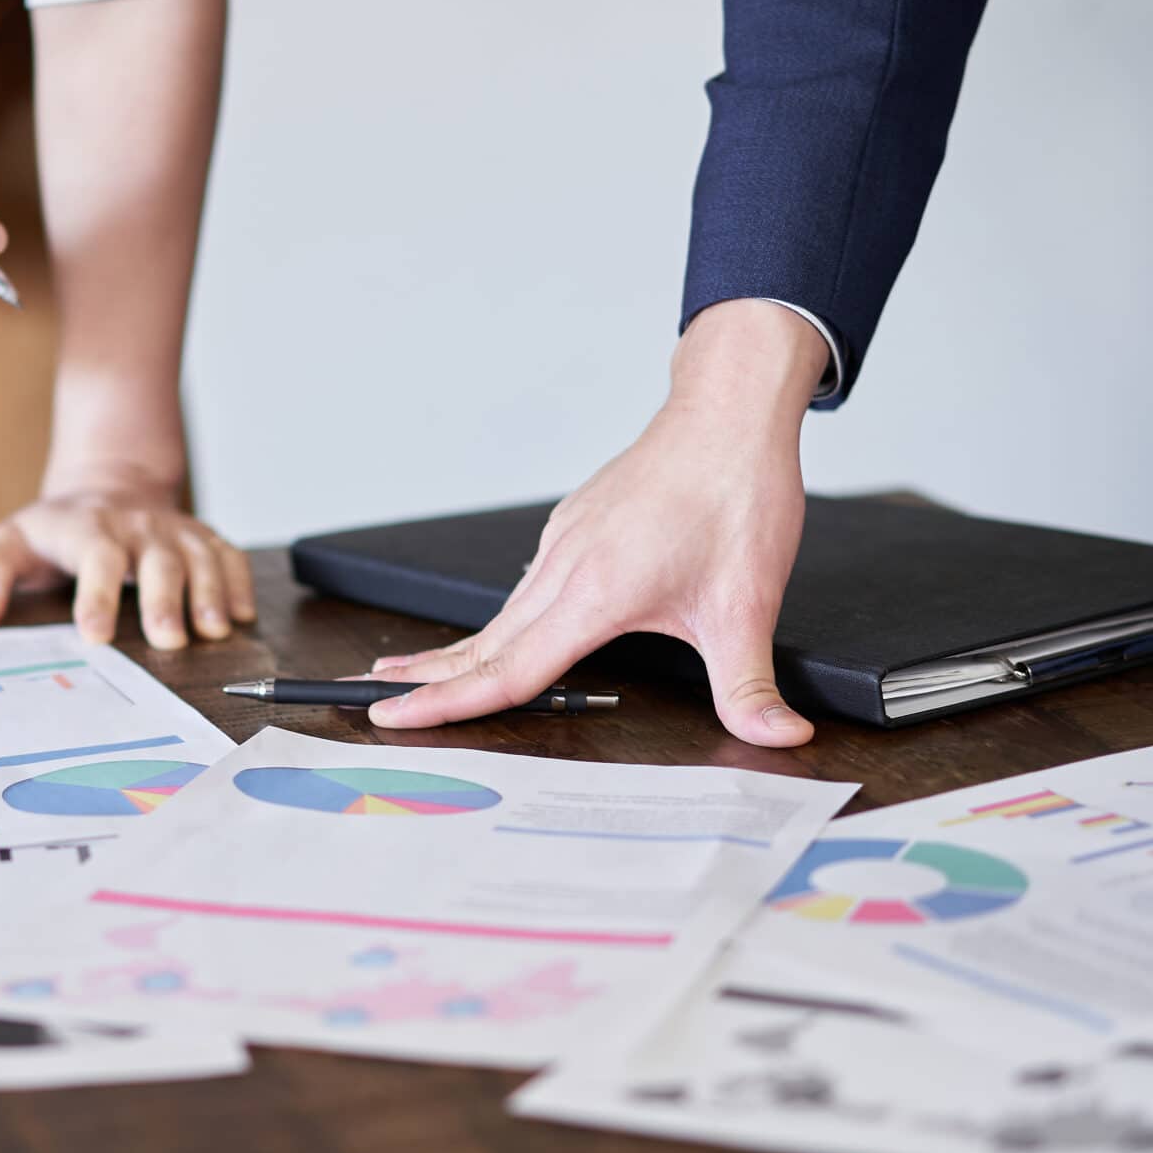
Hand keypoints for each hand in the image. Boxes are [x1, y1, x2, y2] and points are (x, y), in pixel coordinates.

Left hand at [0, 475, 256, 650]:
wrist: (107, 486)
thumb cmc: (55, 532)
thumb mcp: (10, 543)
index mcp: (87, 529)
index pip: (95, 558)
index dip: (96, 596)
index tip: (95, 636)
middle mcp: (137, 527)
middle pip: (158, 559)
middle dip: (165, 599)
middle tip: (169, 640)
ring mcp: (175, 531)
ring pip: (200, 557)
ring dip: (211, 593)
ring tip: (215, 631)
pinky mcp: (203, 539)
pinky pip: (228, 555)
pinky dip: (240, 583)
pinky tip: (242, 616)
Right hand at [366, 300, 828, 741]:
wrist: (729, 414)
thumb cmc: (734, 496)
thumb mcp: (748, 605)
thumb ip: (751, 685)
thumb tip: (779, 738)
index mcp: (594, 593)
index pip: (506, 669)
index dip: (445, 704)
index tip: (392, 717)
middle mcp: (565, 566)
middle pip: (482, 642)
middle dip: (424, 680)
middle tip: (373, 703)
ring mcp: (564, 542)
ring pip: (500, 613)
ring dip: (455, 651)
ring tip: (412, 674)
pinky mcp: (574, 525)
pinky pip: (526, 585)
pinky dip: (498, 619)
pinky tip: (499, 631)